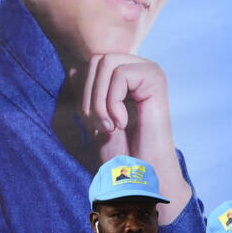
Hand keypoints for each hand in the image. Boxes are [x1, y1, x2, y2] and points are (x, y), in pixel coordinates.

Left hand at [75, 54, 189, 222]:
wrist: (140, 173)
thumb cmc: (120, 152)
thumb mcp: (93, 119)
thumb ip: (86, 95)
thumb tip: (75, 68)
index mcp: (126, 77)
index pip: (90, 64)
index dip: (83, 93)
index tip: (93, 124)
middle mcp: (140, 69)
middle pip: (96, 59)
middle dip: (89, 95)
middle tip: (100, 126)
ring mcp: (149, 72)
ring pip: (105, 62)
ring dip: (99, 100)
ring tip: (109, 126)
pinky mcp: (156, 79)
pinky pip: (119, 74)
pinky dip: (112, 101)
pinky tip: (122, 123)